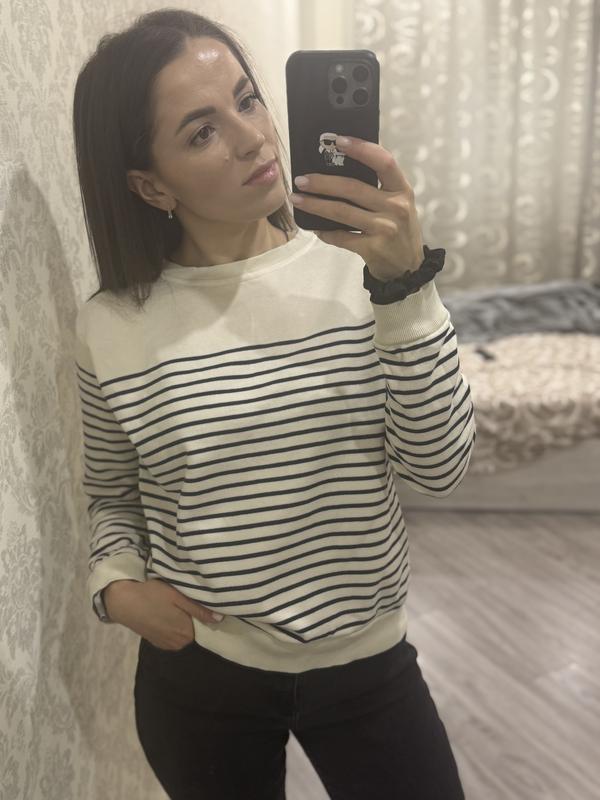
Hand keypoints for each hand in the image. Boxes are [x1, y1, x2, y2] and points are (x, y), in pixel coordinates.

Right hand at [103, 578, 223, 651]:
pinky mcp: (156, 642)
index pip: (205, 626)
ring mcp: (166, 644)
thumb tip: (220, 619)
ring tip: (173, 606)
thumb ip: (199, 610)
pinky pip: (172, 635)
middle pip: (194, 630)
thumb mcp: (178, 597)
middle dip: (192, 618)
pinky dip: (171, 626)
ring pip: (182, 632)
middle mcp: (178, 644)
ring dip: (181, 622)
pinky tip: (164, 614)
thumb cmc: (152, 595)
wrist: (122, 601)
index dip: (203, 614)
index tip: (198, 603)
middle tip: (183, 601)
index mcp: (186, 633)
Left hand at [289, 136, 423, 280]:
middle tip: (301, 179)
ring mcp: (385, 229)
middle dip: (322, 182)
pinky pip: (341, 237)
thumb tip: (337, 169)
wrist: (408, 269)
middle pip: (353, 188)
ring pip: (342, 212)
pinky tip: (315, 228)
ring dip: (315, 205)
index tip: (339, 140)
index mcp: (402, 190)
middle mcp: (396, 207)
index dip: (361, 149)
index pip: (384, 162)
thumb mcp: (398, 205)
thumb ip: (378, 188)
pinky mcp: (373, 249)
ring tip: (297, 199)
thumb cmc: (399, 230)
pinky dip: (325, 232)